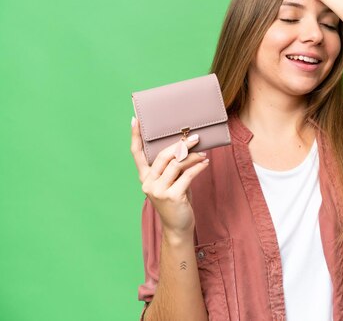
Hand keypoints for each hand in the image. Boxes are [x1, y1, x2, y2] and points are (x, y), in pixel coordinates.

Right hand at [130, 116, 208, 239]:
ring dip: (192, 156)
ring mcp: (158, 191)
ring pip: (176, 164)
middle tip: (194, 138)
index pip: (136, 154)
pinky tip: (205, 163)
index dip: (135, 136)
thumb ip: (173, 167)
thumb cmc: (177, 201)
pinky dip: (198, 167)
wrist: (179, 227)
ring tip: (203, 153)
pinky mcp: (172, 196)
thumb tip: (186, 146)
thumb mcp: (171, 182)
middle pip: (162, 156)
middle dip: (180, 145)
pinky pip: (187, 175)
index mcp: (144, 178)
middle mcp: (148, 183)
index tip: (134, 119)